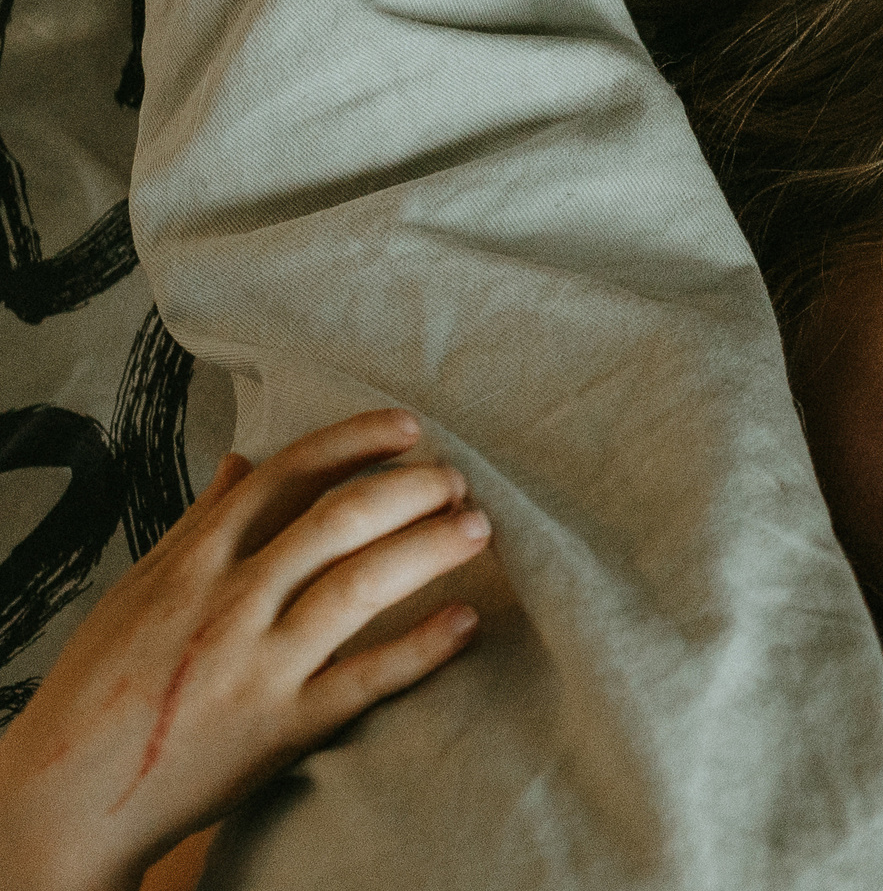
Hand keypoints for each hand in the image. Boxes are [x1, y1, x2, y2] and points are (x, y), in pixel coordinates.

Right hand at [0, 410, 488, 890]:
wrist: (63, 796)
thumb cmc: (101, 686)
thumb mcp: (138, 590)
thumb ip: (198, 522)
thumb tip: (241, 458)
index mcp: (194, 562)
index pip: (286, 476)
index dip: (354, 441)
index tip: (409, 427)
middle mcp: (229, 603)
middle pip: (337, 521)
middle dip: (410, 490)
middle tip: (459, 480)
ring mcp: (257, 664)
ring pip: (359, 587)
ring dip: (429, 549)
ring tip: (477, 528)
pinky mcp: (281, 727)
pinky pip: (364, 679)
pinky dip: (422, 648)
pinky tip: (467, 621)